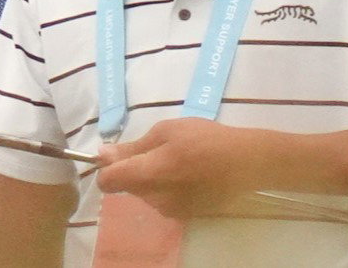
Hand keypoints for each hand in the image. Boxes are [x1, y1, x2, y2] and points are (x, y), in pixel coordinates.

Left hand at [95, 118, 270, 218]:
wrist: (246, 163)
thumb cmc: (205, 139)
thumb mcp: (166, 131)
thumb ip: (132, 147)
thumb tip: (102, 155)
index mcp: (149, 174)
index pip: (108, 181)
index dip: (107, 167)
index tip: (118, 154)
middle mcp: (155, 198)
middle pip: (127, 186)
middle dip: (133, 169)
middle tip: (159, 149)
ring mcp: (170, 210)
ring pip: (145, 193)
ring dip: (151, 178)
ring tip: (178, 160)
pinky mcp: (184, 216)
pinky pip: (162, 199)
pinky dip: (167, 187)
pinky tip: (188, 174)